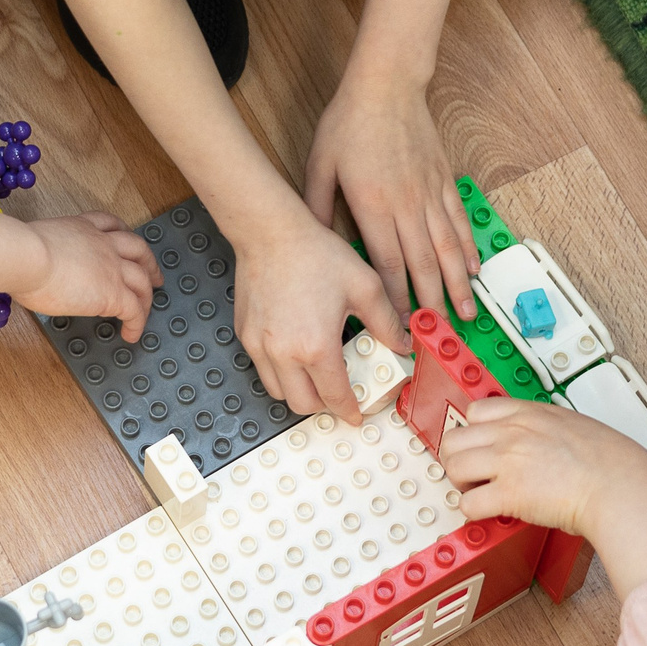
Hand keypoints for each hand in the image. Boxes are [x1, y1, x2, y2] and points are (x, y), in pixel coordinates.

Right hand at [16, 213, 160, 331]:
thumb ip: (48, 252)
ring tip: (146, 309)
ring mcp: (112, 268)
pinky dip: (137, 323)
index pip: (111, 225)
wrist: (29, 258)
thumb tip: (39, 268)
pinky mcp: (113, 293)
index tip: (127, 240)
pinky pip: (134, 310)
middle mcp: (103, 243)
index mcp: (82, 227)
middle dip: (148, 263)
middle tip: (154, 276)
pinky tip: (132, 334)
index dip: (123, 234)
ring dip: (146, 296)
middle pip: (138, 249)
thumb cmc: (22, 252)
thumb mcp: (39, 242)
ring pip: (142, 280)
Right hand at [232, 211, 399, 421]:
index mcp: (316, 346)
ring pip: (278, 391)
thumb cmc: (314, 253)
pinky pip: (263, 368)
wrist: (270, 232)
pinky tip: (296, 351)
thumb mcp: (364, 285)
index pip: (334, 396)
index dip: (349, 410)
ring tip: (317, 373)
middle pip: (302, 404)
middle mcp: (283, 353)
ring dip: (300, 391)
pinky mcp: (245, 334)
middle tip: (340, 392)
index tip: (356, 413)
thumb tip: (401, 343)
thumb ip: (386, 321)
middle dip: (324, 405)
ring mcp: (259, 346)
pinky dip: (280, 371)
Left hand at [302, 71, 473, 324]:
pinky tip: (473, 269)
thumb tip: (314, 244)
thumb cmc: (348, 124)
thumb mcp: (319, 166)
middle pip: (422, 265)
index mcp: (372, 206)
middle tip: (437, 334)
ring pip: (447, 248)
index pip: (386, 264)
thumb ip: (317, 208)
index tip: (401, 326)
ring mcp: (429, 193)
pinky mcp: (444, 180)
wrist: (386, 85)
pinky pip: (458, 221)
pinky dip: (467, 248)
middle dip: (430, 304)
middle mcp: (406, 205)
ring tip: (465, 314)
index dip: (396, 299)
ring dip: (456, 285)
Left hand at [439, 398, 646, 593]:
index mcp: (528, 412)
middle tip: (474, 475)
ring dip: (463, 485)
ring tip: (481, 493)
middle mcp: (512, 432)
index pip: (475, 410)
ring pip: (454, 468)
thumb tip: (534, 441)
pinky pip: (468, 504)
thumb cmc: (610, 462)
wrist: (621, 486)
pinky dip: (474, 512)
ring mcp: (508, 461)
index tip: (478, 447)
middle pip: (454, 439)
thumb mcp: (572, 424)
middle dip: (460, 460)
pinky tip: (490, 514)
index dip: (472, 433)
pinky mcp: (509, 494)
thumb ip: (545, 427)